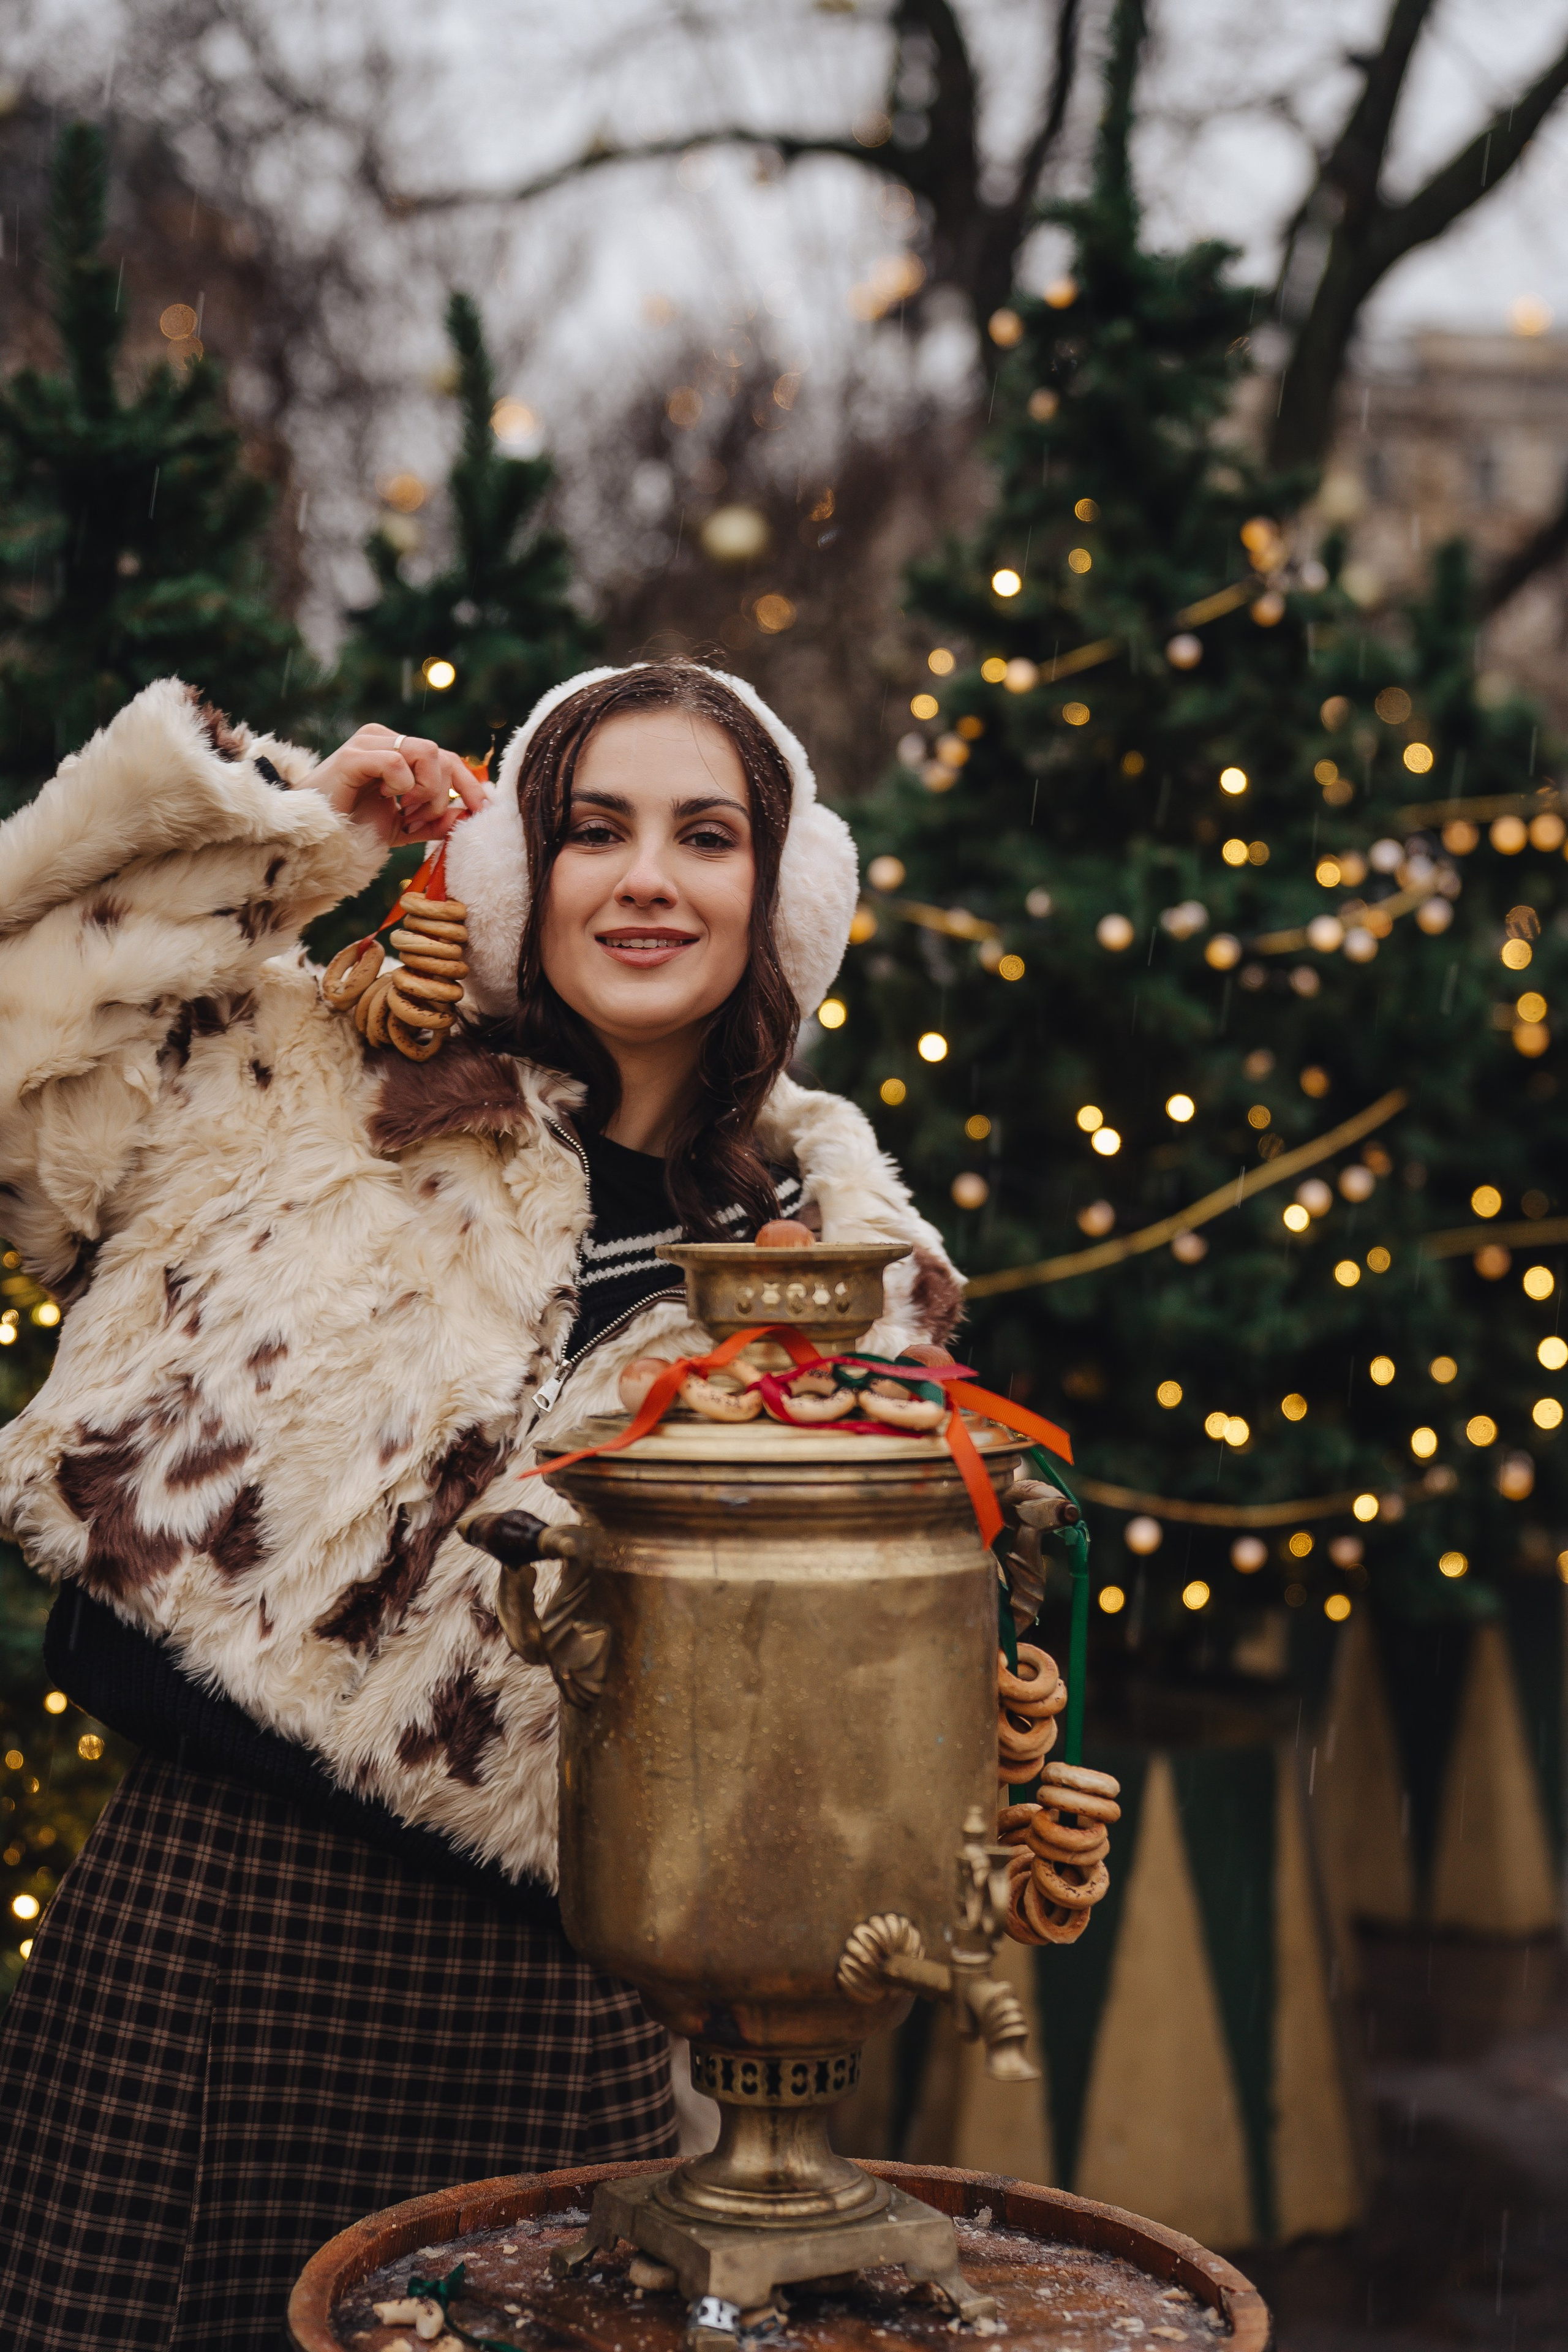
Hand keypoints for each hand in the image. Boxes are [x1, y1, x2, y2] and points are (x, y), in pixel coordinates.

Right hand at [306, 725, 489, 845]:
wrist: (312, 839)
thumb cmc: (352, 829)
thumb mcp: (403, 828)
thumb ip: (434, 822)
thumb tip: (465, 814)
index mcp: (399, 752)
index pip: (448, 758)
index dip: (470, 784)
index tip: (482, 810)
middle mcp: (385, 740)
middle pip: (443, 755)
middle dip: (443, 795)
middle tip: (419, 820)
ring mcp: (369, 744)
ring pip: (427, 752)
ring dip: (426, 791)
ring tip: (404, 812)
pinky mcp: (353, 756)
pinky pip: (397, 761)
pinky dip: (401, 786)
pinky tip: (387, 800)